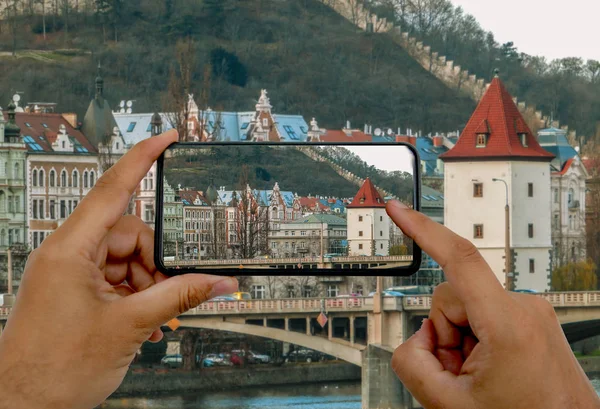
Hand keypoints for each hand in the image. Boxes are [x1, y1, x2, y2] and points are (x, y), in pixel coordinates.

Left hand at [0, 130, 237, 408]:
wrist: (22, 406)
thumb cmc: (54, 369)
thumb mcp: (130, 326)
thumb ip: (180, 296)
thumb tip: (221, 283)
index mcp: (70, 250)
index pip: (113, 189)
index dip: (143, 158)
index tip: (166, 137)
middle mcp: (67, 254)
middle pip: (131, 233)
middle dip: (156, 263)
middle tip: (166, 293)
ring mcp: (70, 273)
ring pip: (127, 258)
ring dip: (148, 284)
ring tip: (152, 317)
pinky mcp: (74, 290)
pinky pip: (117, 278)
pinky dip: (136, 295)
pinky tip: (144, 321)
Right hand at [386, 200, 599, 408]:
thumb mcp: (450, 405)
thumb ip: (412, 365)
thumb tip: (416, 339)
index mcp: (508, 324)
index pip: (460, 259)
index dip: (423, 229)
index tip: (400, 210)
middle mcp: (524, 307)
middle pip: (452, 298)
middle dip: (445, 335)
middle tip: (461, 373)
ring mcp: (531, 311)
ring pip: (466, 308)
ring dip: (461, 341)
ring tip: (480, 375)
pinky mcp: (530, 317)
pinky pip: (485, 315)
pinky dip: (477, 340)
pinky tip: (491, 368)